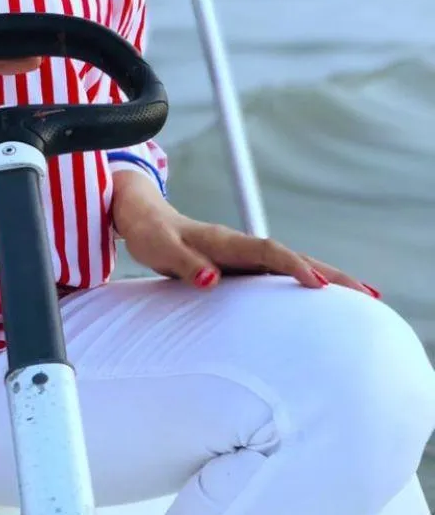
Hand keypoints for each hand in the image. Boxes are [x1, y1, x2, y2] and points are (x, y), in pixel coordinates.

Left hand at [110, 179, 381, 299]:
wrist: (144, 218)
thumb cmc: (151, 234)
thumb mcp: (160, 249)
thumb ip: (185, 264)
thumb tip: (210, 279)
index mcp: (225, 241)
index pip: (268, 251)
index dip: (293, 266)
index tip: (317, 285)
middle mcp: (241, 245)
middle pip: (294, 256)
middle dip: (331, 274)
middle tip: (369, 295)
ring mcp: (245, 254)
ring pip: (293, 264)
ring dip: (327, 277)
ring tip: (365, 297)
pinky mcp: (243, 264)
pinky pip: (281, 272)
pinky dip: (307, 280)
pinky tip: (326, 297)